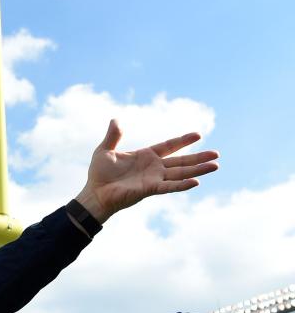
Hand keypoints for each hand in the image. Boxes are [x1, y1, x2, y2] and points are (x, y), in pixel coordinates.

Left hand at [75, 119, 218, 222]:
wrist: (94, 192)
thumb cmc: (99, 174)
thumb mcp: (105, 150)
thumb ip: (113, 136)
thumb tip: (115, 119)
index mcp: (146, 156)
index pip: (169, 146)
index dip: (182, 140)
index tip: (198, 134)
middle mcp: (154, 167)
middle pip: (181, 161)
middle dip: (199, 158)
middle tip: (217, 154)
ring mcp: (154, 178)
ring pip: (181, 174)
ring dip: (198, 170)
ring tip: (215, 165)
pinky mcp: (150, 189)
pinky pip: (169, 187)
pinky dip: (182, 185)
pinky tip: (197, 182)